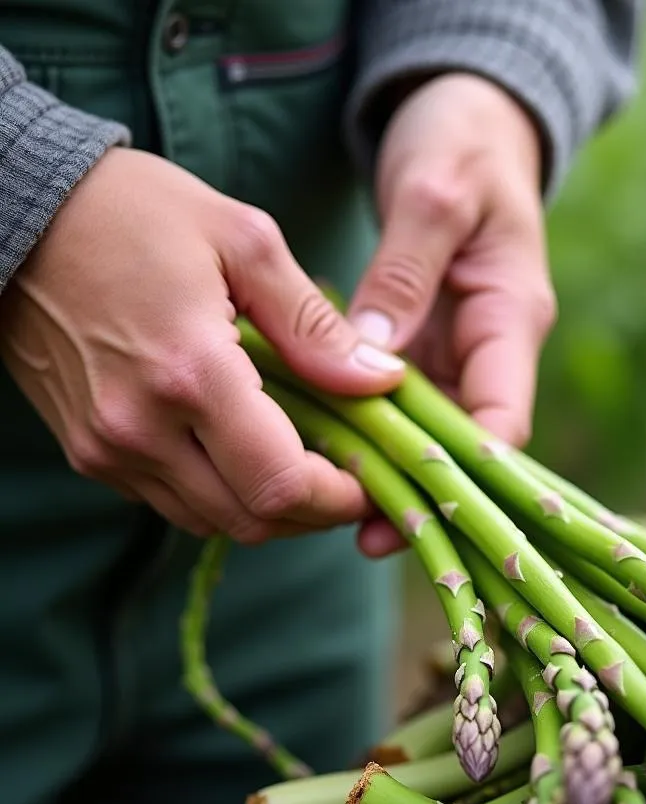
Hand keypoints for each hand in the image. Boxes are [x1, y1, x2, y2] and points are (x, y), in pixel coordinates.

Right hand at [0, 147, 404, 543]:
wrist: (16, 211)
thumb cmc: (132, 212)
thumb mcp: (243, 241)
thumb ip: (315, 325)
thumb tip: (381, 380)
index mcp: (191, 374)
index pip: (282, 486)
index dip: (339, 499)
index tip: (368, 478)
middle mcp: (142, 430)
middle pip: (252, 521)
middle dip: (312, 512)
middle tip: (345, 474)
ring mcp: (108, 448)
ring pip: (212, 521)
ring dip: (266, 506)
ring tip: (300, 460)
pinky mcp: (89, 452)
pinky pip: (172, 501)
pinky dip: (221, 492)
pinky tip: (242, 448)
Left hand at [347, 73, 557, 556]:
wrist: (465, 122)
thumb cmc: (461, 145)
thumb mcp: (435, 194)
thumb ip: (406, 273)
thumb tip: (372, 358)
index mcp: (512, 316)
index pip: (505, 417)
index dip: (471, 474)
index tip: (420, 508)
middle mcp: (489, 348)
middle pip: (464, 441)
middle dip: (420, 489)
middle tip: (360, 532)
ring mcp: (456, 349)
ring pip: (428, 429)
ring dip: (386, 468)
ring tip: (330, 507)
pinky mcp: (423, 344)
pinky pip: (396, 399)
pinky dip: (364, 426)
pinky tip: (321, 448)